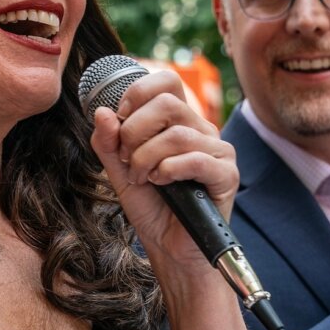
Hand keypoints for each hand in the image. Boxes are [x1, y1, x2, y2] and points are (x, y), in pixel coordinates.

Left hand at [89, 69, 238, 276]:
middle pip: (167, 102)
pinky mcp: (226, 175)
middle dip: (135, 131)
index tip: (120, 123)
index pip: (165, 81)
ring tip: (142, 178)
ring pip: (177, 134)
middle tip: (127, 159)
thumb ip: (108, 142)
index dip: (136, 95)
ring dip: (147, 158)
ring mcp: (218, 150)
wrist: (169, 248)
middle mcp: (202, 129)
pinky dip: (168, 170)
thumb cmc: (151, 207)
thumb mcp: (119, 171)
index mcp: (179, 120)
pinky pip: (196, 159)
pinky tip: (160, 183)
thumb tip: (103, 112)